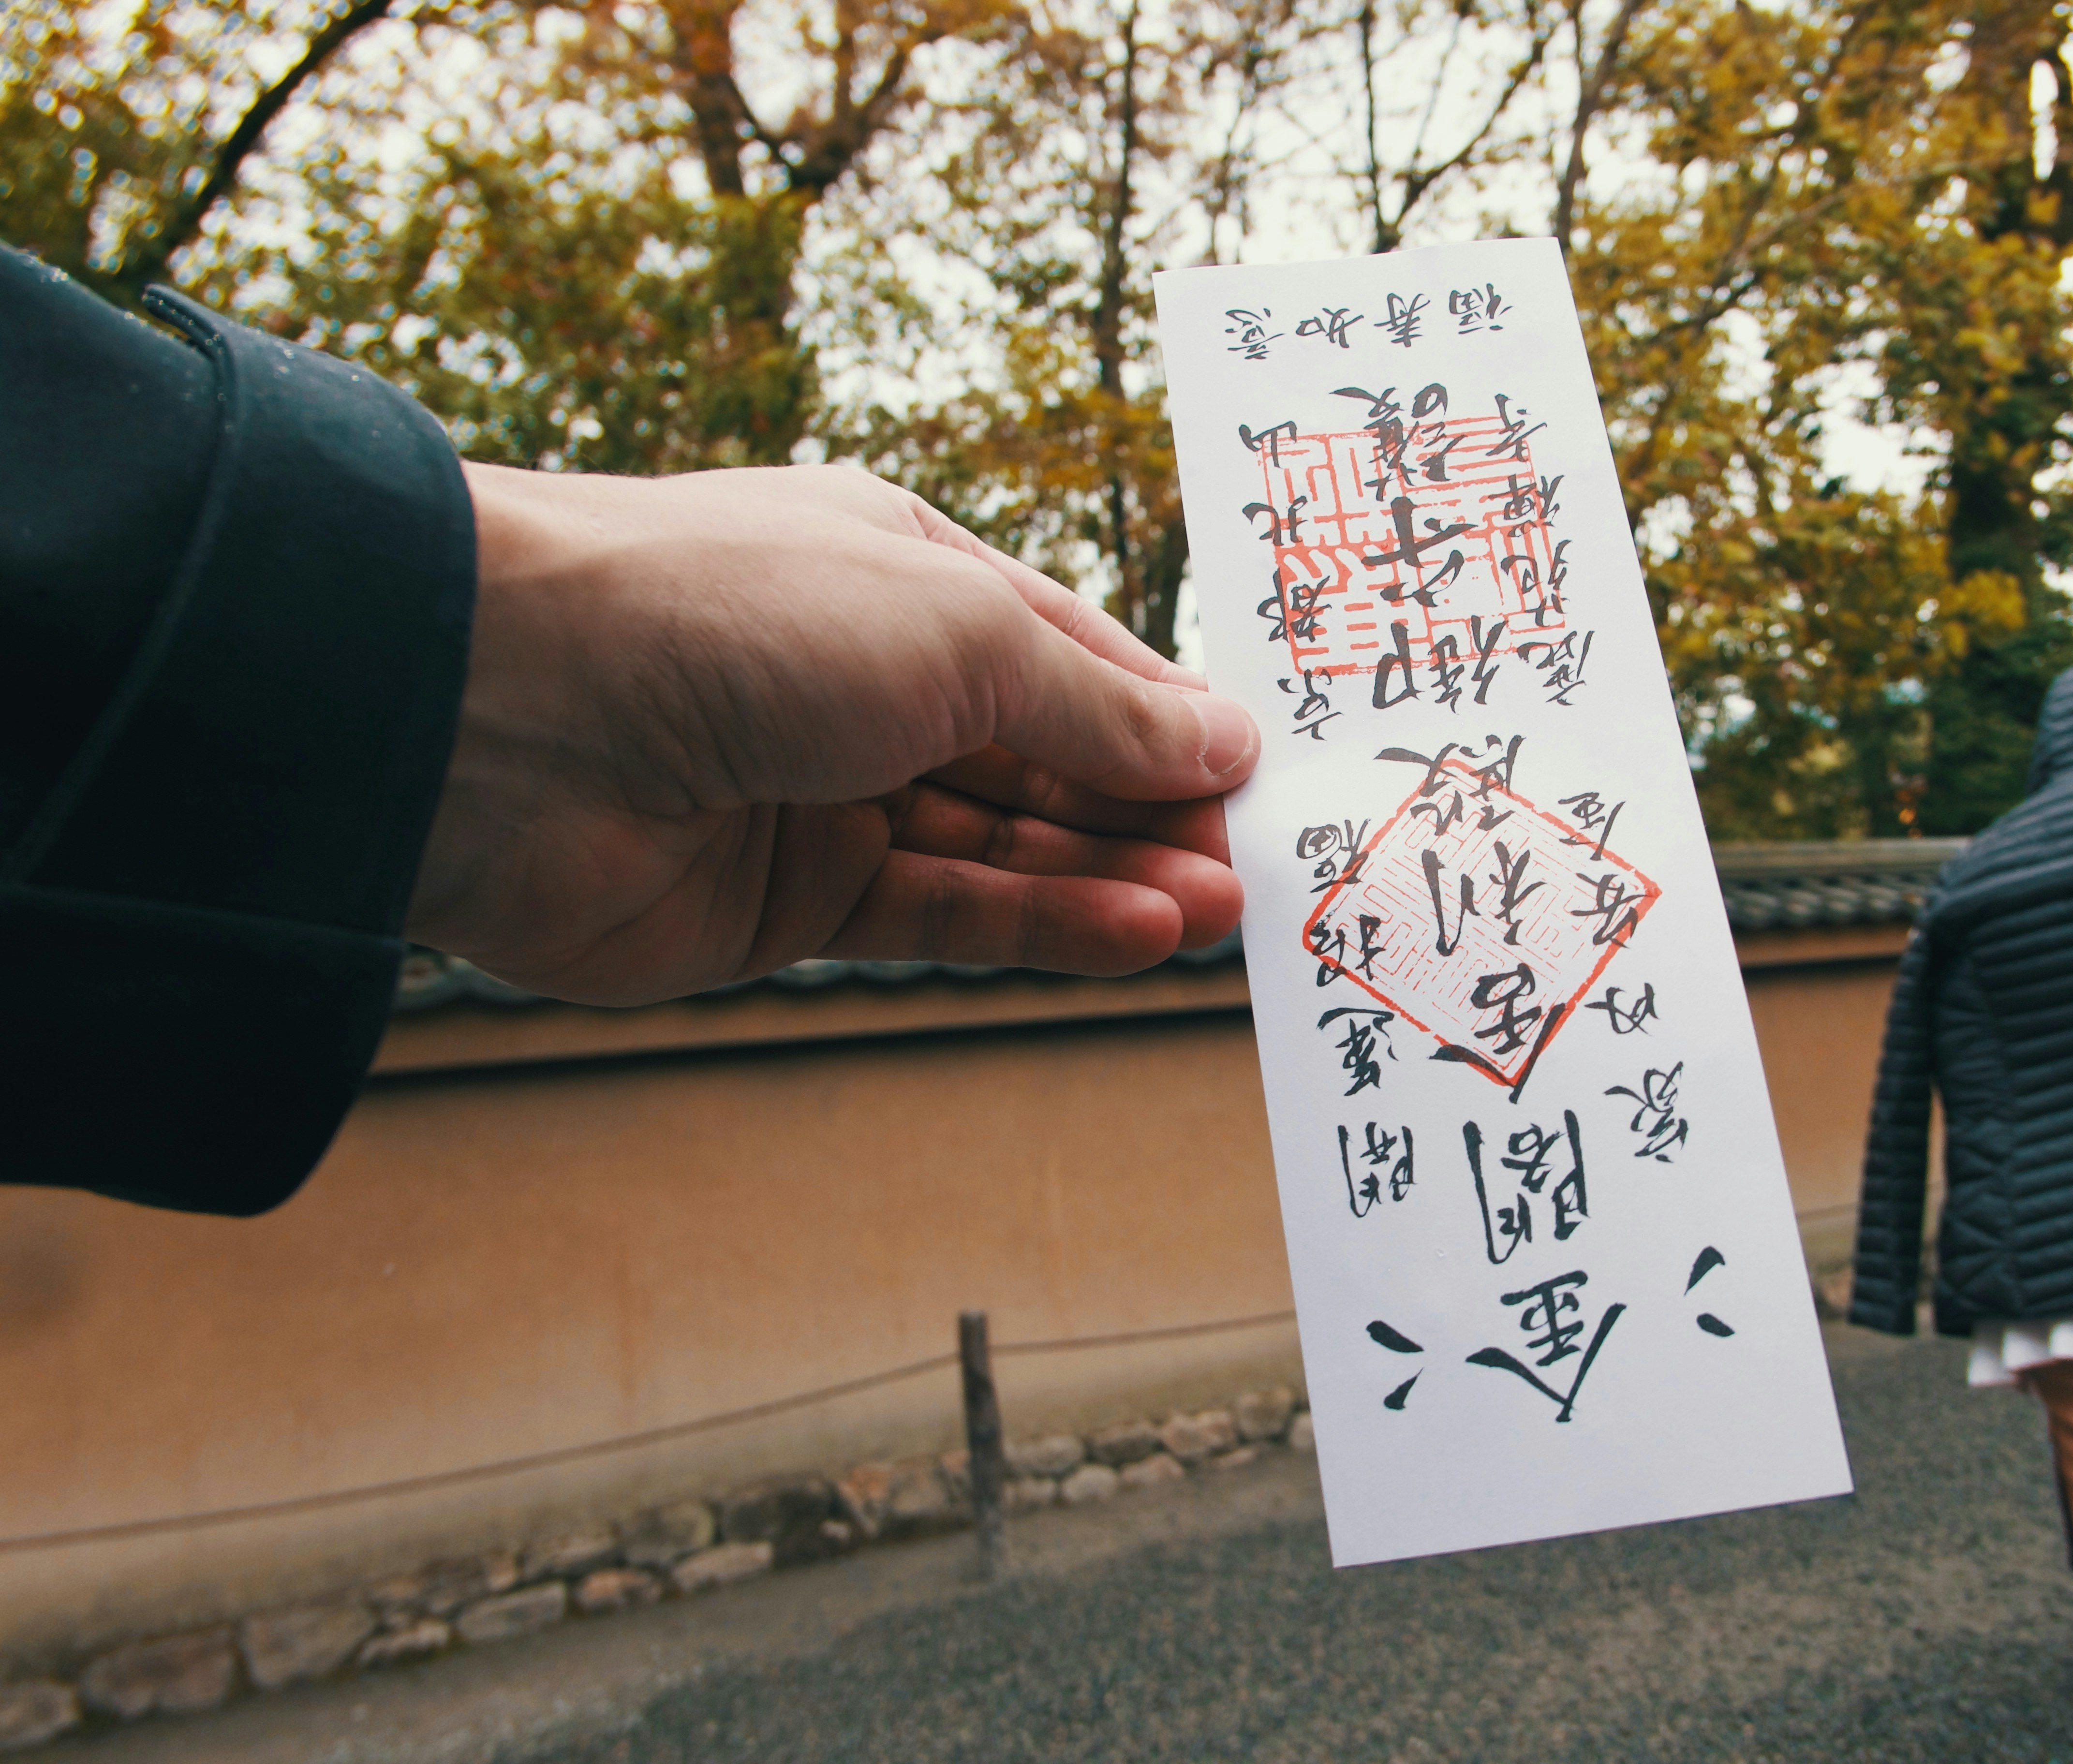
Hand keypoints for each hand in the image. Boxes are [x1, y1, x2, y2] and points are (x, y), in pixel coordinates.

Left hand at [405, 462, 1257, 1004]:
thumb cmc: (738, 610)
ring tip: (1222, 912)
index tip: (1262, 780)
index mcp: (905, 576)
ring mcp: (827, 797)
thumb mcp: (961, 633)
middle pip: (1047, 765)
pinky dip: (1039, 927)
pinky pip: (940, 915)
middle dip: (1154, 813)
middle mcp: (869, 683)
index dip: (1168, 721)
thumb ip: (1096, 706)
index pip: (1072, 660)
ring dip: (1116, 881)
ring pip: (1004, 852)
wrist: (509, 712)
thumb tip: (1227, 739)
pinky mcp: (787, 904)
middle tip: (1263, 868)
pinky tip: (1135, 933)